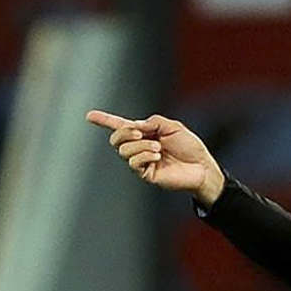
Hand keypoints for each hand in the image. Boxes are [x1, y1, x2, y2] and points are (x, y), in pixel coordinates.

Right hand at [85, 110, 224, 205]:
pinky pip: (133, 163)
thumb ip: (153, 123)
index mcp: (145, 133)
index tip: (89, 115)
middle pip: (116, 139)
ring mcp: (142, 162)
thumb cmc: (190, 146)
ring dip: (139, 146)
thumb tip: (134, 125)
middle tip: (140, 132)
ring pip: (123, 151)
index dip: (105, 120)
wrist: (202, 166)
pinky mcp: (146, 174)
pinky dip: (143, 156)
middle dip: (124, 133)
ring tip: (158, 148)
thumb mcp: (173, 127)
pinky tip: (156, 156)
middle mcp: (140, 147)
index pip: (120, 126)